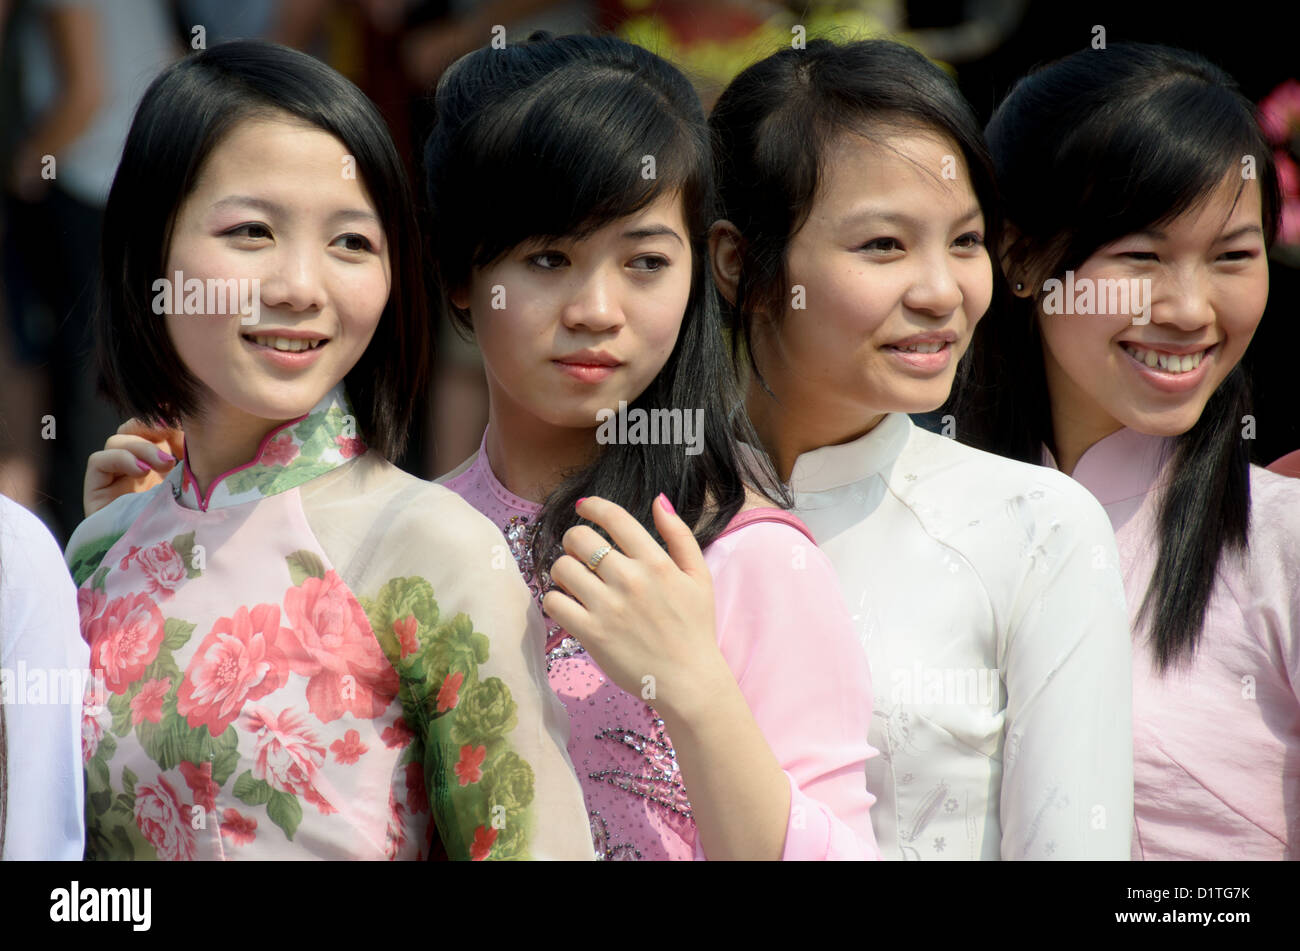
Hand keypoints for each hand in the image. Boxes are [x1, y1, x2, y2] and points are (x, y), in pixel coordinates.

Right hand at [83, 419, 184, 516]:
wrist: (163, 558)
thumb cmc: (182, 522)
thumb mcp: (192, 484)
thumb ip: (190, 457)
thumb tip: (184, 428)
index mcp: (161, 467)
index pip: (154, 430)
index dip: (166, 425)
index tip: (185, 428)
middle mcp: (135, 471)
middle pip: (133, 431)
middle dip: (153, 430)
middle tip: (175, 445)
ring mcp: (113, 480)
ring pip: (117, 442)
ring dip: (142, 446)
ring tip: (165, 463)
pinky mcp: (96, 491)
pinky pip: (98, 461)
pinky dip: (120, 458)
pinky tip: (142, 470)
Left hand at [541, 494, 731, 721]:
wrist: (690, 681)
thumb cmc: (695, 628)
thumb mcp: (699, 576)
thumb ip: (679, 535)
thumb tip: (658, 500)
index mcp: (655, 562)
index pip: (613, 517)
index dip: (592, 506)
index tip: (584, 508)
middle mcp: (630, 579)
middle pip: (579, 539)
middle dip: (574, 540)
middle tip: (579, 554)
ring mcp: (608, 607)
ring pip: (562, 568)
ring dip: (563, 571)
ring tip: (574, 582)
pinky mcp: (591, 634)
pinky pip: (554, 602)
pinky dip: (555, 600)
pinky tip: (569, 606)